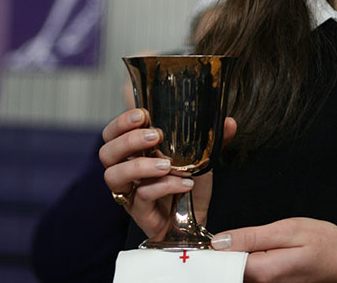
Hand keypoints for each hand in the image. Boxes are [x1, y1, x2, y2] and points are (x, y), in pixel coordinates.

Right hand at [99, 108, 236, 239]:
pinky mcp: (139, 212)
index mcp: (134, 153)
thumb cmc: (188, 186)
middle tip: (156, 136)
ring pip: (114, 176)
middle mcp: (125, 172)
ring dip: (140, 165)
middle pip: (106, 152)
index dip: (120, 122)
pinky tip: (185, 183)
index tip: (143, 114)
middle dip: (128, 140)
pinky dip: (164, 186)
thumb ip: (211, 140)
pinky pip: (142, 196)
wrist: (195, 221)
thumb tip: (229, 122)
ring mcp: (129, 193)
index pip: (112, 133)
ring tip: (166, 163)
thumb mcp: (199, 159)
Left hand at [211, 217, 336, 282]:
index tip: (209, 238)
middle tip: (229, 237)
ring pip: (239, 271)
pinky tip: (256, 251)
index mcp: (264, 271)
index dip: (214, 248)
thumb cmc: (326, 244)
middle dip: (224, 252)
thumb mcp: (289, 230)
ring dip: (236, 256)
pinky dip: (247, 262)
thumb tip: (220, 241)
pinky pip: (250, 274)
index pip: (223, 263)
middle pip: (228, 269)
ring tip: (250, 242)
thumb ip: (253, 236)